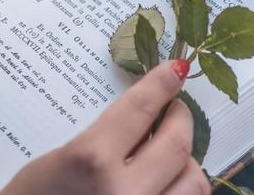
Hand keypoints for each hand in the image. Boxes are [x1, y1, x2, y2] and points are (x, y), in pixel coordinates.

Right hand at [0, 60, 209, 194]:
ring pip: (194, 181)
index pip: (140, 109)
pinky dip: (180, 191)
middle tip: (174, 110)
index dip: (161, 85)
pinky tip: (166, 182)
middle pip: (176, 143)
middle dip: (180, 118)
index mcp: (91, 162)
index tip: (175, 71)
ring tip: (171, 153)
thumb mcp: (59, 161)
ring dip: (186, 161)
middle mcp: (124, 193)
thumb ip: (105, 138)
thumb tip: (148, 118)